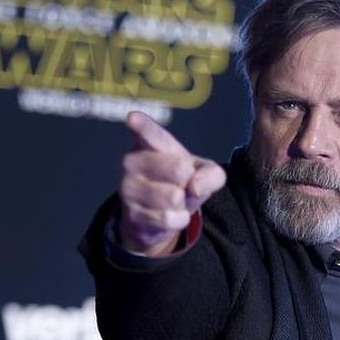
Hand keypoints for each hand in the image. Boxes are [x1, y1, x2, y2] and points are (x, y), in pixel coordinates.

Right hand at [118, 111, 226, 256]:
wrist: (159, 217)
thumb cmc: (181, 183)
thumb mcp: (205, 173)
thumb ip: (211, 174)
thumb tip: (194, 186)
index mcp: (150, 143)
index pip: (148, 133)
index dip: (142, 126)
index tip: (133, 119)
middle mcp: (133, 161)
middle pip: (177, 169)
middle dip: (188, 181)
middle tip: (180, 182)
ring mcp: (128, 187)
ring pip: (172, 197)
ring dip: (182, 204)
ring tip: (174, 201)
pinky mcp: (130, 213)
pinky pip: (166, 219)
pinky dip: (177, 220)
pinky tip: (170, 215)